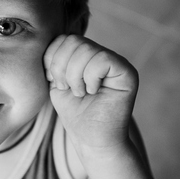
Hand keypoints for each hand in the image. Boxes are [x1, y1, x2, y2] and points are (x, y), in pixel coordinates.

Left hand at [43, 35, 137, 154]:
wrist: (91, 140)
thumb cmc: (75, 114)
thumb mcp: (57, 82)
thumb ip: (56, 59)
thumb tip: (52, 38)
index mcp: (86, 55)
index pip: (63, 39)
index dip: (52, 60)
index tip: (56, 82)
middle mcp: (102, 54)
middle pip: (73, 41)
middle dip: (62, 68)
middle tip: (70, 89)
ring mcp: (116, 62)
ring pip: (86, 50)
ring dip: (75, 76)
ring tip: (81, 92)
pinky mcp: (127, 72)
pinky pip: (102, 59)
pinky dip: (90, 78)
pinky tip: (93, 92)